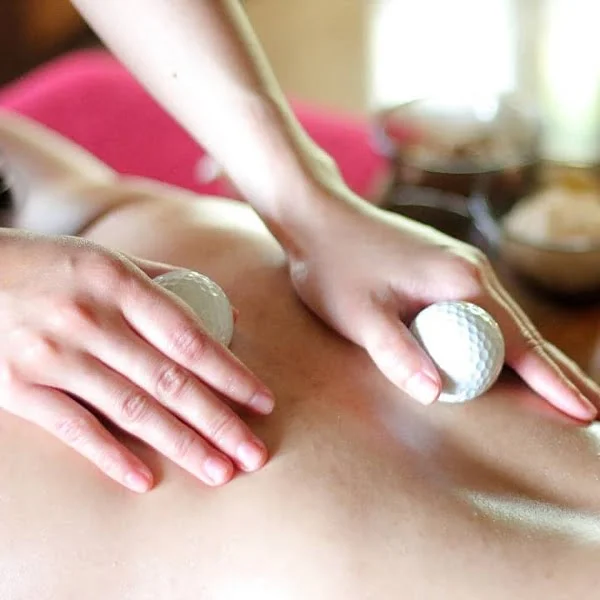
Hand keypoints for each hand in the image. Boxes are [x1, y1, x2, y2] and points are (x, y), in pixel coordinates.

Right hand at [0, 230, 273, 491]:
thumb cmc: (51, 266)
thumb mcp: (108, 260)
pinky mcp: (18, 387)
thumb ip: (170, 283)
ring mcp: (52, 355)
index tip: (263, 402)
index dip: (231, 373)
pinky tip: (146, 480)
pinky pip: (74, 428)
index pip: (189, 338)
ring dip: (181, 445)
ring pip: (131, 410)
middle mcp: (89, 318)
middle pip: (169, 381)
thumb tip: (228, 314)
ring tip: (220, 471)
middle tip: (255, 454)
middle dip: (218, 422)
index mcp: (117, 282)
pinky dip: (112, 456)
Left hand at [287, 192, 598, 420]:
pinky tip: (507, 354)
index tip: (586, 411)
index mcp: (461, 283)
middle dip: (556, 373)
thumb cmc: (333, 266)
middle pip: (524, 332)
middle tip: (590, 410)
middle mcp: (471, 272)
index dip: (552, 382)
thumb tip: (438, 394)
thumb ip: (397, 353)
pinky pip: (484, 311)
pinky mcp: (443, 269)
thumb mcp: (359, 316)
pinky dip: (504, 339)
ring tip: (560, 390)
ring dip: (533, 358)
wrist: (319, 217)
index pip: (519, 342)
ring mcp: (459, 268)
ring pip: (506, 321)